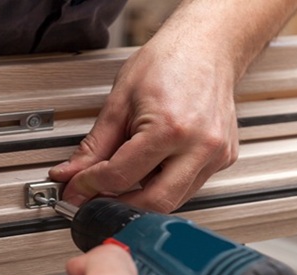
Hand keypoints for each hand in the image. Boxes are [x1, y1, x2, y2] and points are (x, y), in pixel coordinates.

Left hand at [49, 35, 238, 212]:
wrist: (207, 46)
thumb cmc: (169, 62)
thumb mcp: (120, 100)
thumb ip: (94, 145)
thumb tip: (72, 174)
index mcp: (170, 129)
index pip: (121, 176)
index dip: (90, 187)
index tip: (76, 189)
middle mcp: (199, 146)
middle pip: (153, 203)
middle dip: (120, 206)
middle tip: (96, 198)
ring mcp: (216, 155)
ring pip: (173, 200)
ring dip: (142, 197)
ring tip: (124, 177)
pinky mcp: (224, 158)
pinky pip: (189, 186)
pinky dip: (164, 184)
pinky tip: (154, 166)